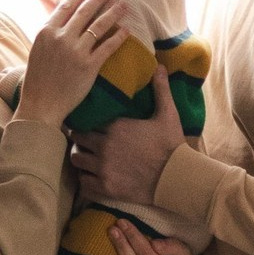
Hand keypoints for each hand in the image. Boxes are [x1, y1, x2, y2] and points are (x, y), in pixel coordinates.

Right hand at [15, 0, 126, 127]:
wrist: (41, 105)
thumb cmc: (37, 80)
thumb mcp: (37, 50)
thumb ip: (50, 32)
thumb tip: (61, 16)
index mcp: (46, 32)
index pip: (66, 8)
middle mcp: (61, 38)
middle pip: (84, 13)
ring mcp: (76, 51)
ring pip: (98, 26)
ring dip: (112, 13)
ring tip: (122, 5)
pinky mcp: (89, 66)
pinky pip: (108, 46)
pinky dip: (118, 36)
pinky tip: (126, 30)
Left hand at [71, 65, 185, 203]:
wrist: (177, 176)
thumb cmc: (172, 145)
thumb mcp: (168, 114)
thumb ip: (161, 90)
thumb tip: (160, 67)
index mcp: (115, 127)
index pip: (88, 120)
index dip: (85, 122)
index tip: (85, 123)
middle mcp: (104, 146)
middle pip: (77, 138)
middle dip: (78, 138)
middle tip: (83, 140)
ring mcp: (103, 168)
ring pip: (76, 160)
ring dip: (80, 157)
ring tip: (86, 157)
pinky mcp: (106, 188)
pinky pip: (83, 183)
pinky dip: (85, 180)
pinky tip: (92, 177)